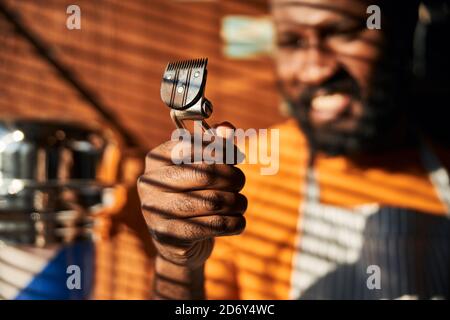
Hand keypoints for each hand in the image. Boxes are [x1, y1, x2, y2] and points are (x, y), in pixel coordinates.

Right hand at [137, 123, 246, 267]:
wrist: (177, 240)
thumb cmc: (193, 195)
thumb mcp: (203, 167)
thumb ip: (216, 143)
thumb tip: (227, 128)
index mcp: (156, 159)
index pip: (193, 145)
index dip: (222, 149)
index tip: (237, 157)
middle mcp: (150, 182)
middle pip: (206, 174)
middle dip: (233, 177)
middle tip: (240, 181)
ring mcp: (155, 210)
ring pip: (213, 202)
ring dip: (237, 202)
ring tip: (240, 203)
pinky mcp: (169, 235)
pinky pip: (213, 226)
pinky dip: (234, 223)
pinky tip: (237, 222)